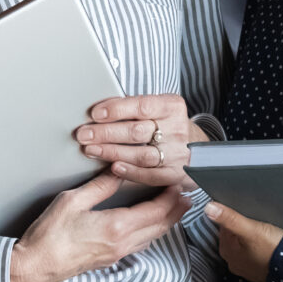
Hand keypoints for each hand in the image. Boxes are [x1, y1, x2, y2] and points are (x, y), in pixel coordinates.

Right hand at [8, 173, 187, 281]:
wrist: (37, 265)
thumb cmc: (50, 234)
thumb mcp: (73, 201)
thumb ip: (100, 186)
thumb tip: (118, 170)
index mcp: (117, 226)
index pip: (156, 210)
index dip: (171, 196)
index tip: (179, 182)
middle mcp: (123, 243)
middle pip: (161, 225)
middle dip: (177, 209)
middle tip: (188, 193)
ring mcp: (118, 253)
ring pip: (153, 236)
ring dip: (168, 221)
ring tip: (177, 206)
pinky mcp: (111, 258)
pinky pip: (142, 243)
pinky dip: (153, 231)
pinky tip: (152, 224)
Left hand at [76, 93, 202, 188]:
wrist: (198, 148)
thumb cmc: (168, 125)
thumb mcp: (159, 109)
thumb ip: (134, 109)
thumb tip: (98, 112)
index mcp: (172, 106)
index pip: (142, 105)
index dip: (117, 109)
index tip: (95, 113)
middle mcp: (177, 129)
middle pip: (137, 131)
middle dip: (106, 133)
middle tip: (83, 134)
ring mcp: (178, 153)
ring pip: (141, 154)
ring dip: (112, 152)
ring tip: (91, 150)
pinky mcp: (176, 174)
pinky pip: (150, 175)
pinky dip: (130, 172)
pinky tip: (113, 168)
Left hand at [204, 201, 282, 281]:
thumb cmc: (272, 249)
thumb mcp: (251, 229)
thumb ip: (230, 218)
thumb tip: (209, 207)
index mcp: (226, 250)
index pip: (223, 227)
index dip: (233, 217)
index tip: (245, 213)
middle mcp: (232, 261)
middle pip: (232, 237)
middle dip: (240, 228)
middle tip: (255, 221)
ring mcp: (244, 268)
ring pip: (242, 246)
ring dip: (249, 238)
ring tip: (261, 231)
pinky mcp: (257, 271)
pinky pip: (252, 254)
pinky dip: (256, 248)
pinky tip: (265, 244)